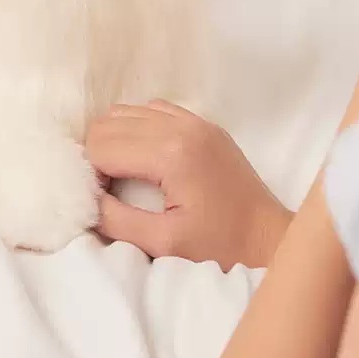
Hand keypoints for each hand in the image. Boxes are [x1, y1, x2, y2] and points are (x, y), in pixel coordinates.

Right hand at [85, 101, 292, 268]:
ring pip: (126, 110)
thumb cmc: (222, 248)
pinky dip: (137, 128)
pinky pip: (153, 109)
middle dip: (97, 155)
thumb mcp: (163, 244)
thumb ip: (116, 219)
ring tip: (123, 175)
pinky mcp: (204, 124)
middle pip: (108, 122)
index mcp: (171, 153)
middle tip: (108, 189)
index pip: (100, 145)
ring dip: (115, 139)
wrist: (272, 240)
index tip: (102, 201)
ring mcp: (195, 120)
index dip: (90, 175)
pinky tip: (144, 158)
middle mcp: (181, 125)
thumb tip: (86, 197)